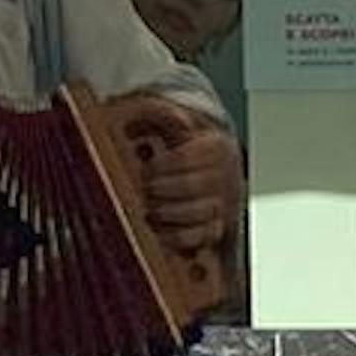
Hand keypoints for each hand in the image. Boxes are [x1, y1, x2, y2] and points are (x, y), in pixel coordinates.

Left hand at [128, 102, 240, 255]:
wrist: (219, 172)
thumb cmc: (192, 149)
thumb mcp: (178, 126)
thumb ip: (159, 117)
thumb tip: (131, 123)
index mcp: (215, 147)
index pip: (186, 157)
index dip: (160, 166)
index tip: (145, 169)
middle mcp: (224, 176)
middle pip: (192, 186)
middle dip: (162, 190)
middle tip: (146, 190)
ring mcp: (223, 203)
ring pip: (198, 212)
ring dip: (168, 213)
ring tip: (150, 210)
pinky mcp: (218, 228)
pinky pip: (201, 237)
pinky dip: (178, 237)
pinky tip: (160, 231)